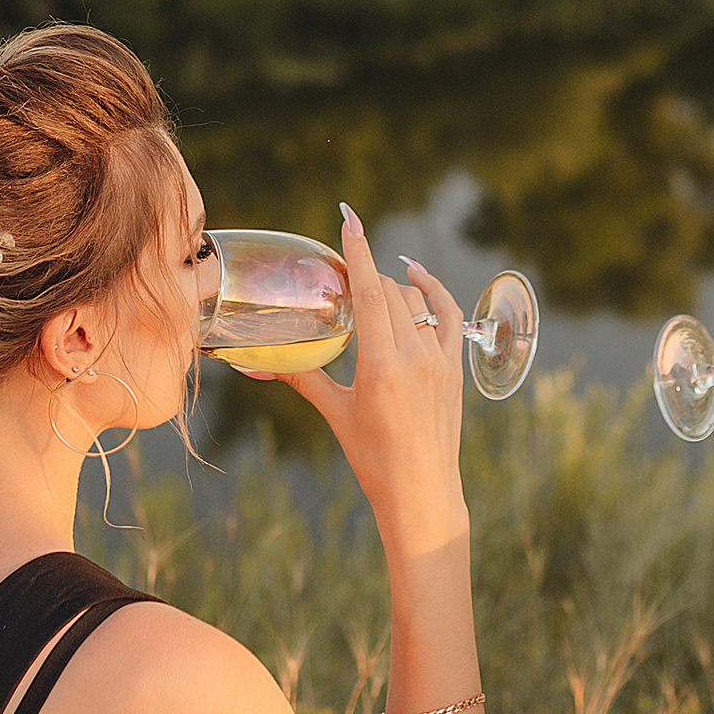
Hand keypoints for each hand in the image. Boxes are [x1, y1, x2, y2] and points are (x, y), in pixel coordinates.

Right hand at [280, 206, 468, 559]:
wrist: (422, 493)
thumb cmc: (374, 459)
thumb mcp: (336, 414)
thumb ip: (302, 377)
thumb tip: (258, 360)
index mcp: (383, 368)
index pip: (371, 293)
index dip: (358, 253)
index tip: (349, 219)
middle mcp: (416, 357)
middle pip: (390, 293)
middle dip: (364, 278)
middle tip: (338, 279)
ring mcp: (441, 360)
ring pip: (415, 302)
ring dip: (390, 290)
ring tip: (366, 291)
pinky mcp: (456, 366)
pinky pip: (449, 314)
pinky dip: (433, 291)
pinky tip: (416, 276)